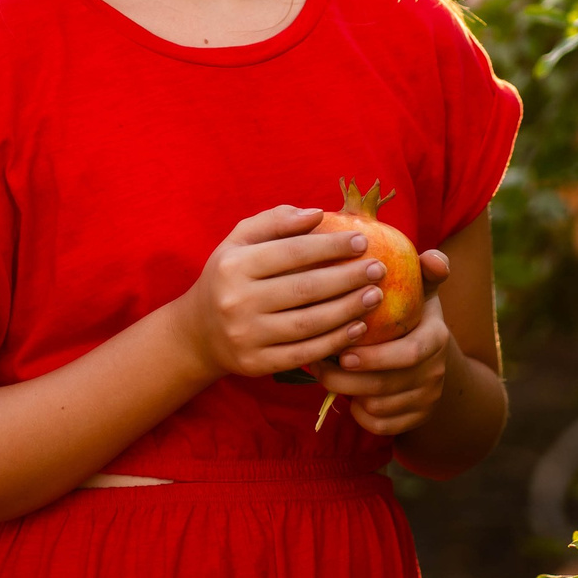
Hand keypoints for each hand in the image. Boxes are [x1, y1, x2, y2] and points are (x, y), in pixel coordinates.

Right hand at [180, 206, 386, 378]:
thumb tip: (317, 214)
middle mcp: (237, 301)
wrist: (199, 332)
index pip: (292, 252)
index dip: (331, 246)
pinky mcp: (256, 363)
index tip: (362, 241)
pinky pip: (304, 353)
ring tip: (375, 296)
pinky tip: (358, 327)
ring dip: (348, 310)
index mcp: (234, 265)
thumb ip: (275, 221)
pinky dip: (335, 341)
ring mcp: (246, 336)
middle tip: (379, 269)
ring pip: (309, 323)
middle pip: (305, 288)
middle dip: (348, 278)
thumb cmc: (230, 276)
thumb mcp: (240, 241)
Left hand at [314, 248, 455, 435]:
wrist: (433, 360)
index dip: (376, 356)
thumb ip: (426, 271)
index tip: (344, 352)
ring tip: (324, 373)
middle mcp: (435, 372)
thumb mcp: (423, 291)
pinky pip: (381, 426)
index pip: (409, 353)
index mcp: (436, 338)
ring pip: (379, 406)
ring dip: (348, 394)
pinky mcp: (414, 420)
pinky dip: (360, 415)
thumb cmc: (414, 316)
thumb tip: (430, 257)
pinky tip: (346, 397)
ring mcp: (426, 399)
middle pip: (387, 384)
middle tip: (319, 364)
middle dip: (348, 378)